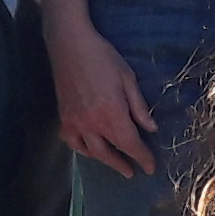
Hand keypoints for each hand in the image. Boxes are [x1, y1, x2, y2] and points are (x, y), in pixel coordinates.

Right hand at [41, 0, 159, 179]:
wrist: (70, 44)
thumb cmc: (103, 57)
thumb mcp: (128, 78)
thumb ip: (139, 107)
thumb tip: (151, 129)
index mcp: (112, 113)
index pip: (130, 144)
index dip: (142, 157)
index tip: (150, 167)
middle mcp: (92, 123)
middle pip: (110, 153)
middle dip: (124, 163)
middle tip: (133, 172)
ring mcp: (75, 121)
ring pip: (91, 151)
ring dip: (104, 160)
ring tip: (115, 163)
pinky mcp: (63, 117)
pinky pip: (72, 141)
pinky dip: (82, 149)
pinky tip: (89, 149)